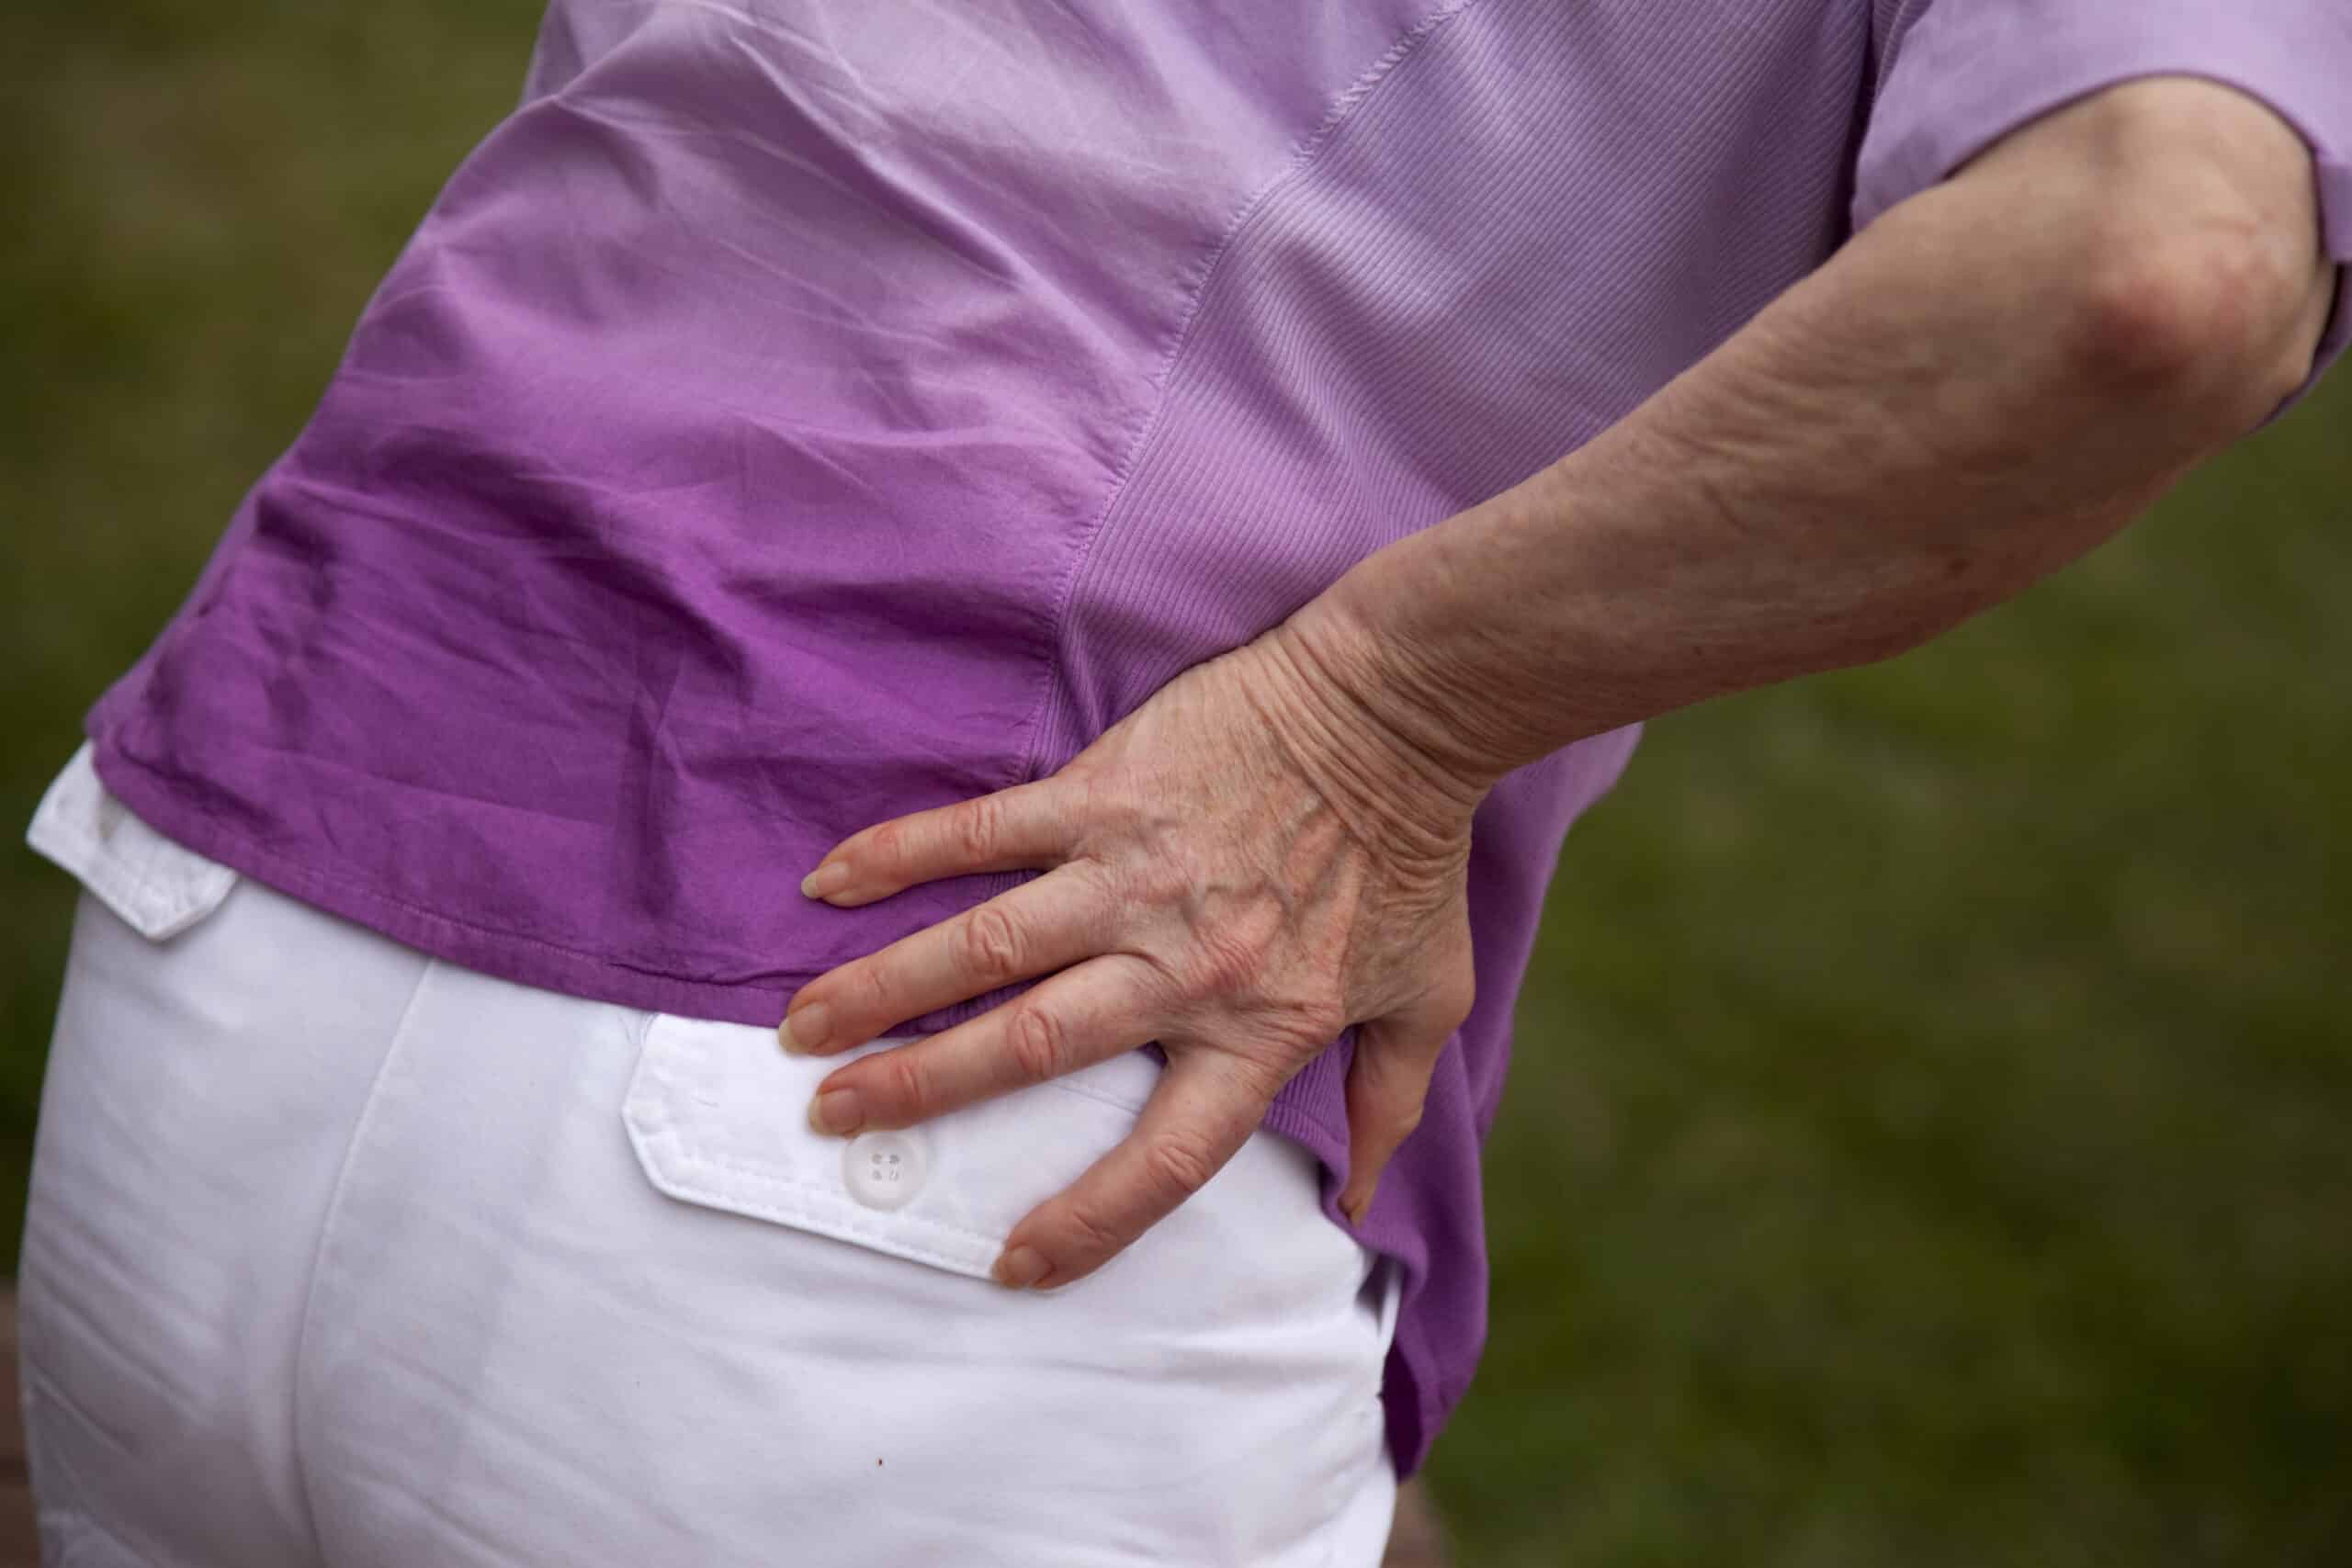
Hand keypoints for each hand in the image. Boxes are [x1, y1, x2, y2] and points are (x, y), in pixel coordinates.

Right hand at [778, 605, 1486, 1289]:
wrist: (1401, 707)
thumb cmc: (1416, 852)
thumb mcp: (1426, 996)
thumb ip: (1390, 1102)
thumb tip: (1361, 1200)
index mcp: (1259, 1029)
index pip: (1164, 1157)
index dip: (1087, 1222)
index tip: (1012, 1263)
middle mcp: (1180, 964)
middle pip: (1029, 1049)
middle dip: (919, 1091)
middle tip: (836, 1116)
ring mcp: (1130, 874)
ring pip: (981, 948)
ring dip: (879, 991)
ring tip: (801, 1030)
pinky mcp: (1101, 794)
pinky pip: (980, 831)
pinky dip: (899, 855)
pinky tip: (829, 883)